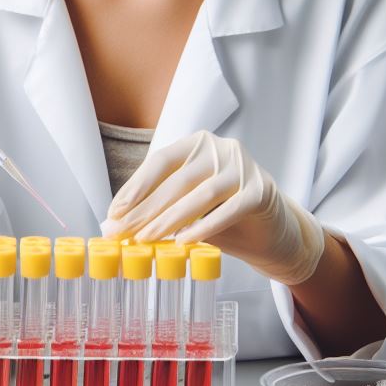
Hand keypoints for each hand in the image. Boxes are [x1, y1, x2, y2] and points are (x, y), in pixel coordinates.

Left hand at [100, 130, 324, 285]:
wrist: (272, 229)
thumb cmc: (222, 214)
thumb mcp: (187, 206)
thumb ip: (158, 208)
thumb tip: (114, 225)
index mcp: (198, 144)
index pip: (160, 161)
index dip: (135, 187)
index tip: (115, 212)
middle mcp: (220, 148)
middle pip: (176, 180)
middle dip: (146, 209)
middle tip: (123, 232)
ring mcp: (243, 167)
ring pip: (199, 194)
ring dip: (169, 219)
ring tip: (147, 239)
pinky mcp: (260, 191)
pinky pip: (227, 210)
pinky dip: (203, 226)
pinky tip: (183, 242)